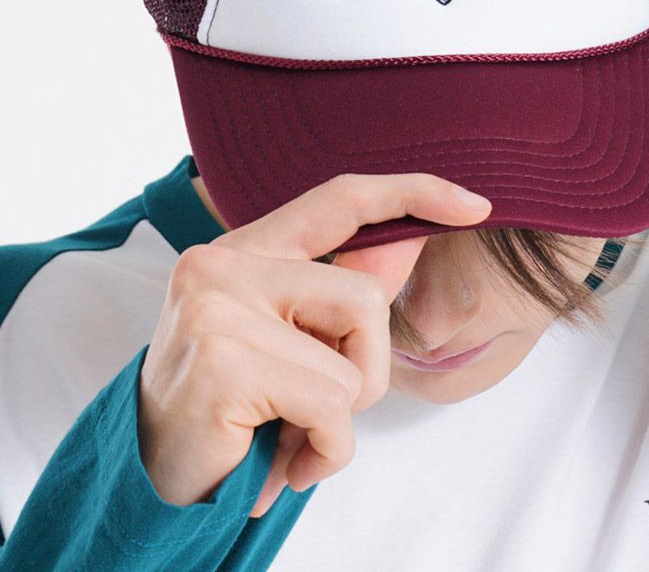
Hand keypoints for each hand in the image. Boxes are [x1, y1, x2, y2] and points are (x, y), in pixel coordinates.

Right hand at [137, 172, 491, 517]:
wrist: (151, 478)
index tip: (476, 203)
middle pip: (364, 297)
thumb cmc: (232, 407)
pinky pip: (333, 408)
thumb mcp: (290, 341)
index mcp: (244, 249)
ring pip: (353, 361)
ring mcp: (218, 308)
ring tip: (291, 435)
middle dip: (366, 367)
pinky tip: (281, 464)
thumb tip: (409, 239)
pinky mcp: (222, 363)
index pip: (339, 199)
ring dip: (342, 418)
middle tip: (318, 411)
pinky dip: (327, 452)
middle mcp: (223, 262)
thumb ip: (340, 295)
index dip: (411, 193)